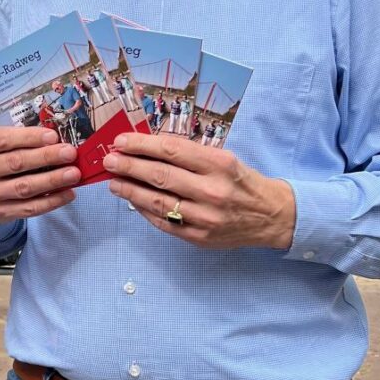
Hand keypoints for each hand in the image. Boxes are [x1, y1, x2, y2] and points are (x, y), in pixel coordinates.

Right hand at [0, 126, 81, 223]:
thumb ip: (20, 140)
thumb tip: (55, 139)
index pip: (3, 140)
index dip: (29, 137)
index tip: (53, 136)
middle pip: (15, 163)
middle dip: (46, 157)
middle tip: (69, 153)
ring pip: (24, 187)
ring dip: (52, 180)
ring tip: (73, 174)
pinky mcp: (0, 212)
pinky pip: (30, 208)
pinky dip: (52, 201)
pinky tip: (68, 193)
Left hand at [103, 133, 295, 249]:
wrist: (270, 216)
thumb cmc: (241, 182)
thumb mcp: (223, 158)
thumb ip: (188, 154)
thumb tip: (146, 149)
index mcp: (218, 164)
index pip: (171, 150)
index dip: (141, 145)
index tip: (121, 141)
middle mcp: (212, 190)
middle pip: (160, 175)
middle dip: (129, 166)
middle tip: (109, 161)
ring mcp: (205, 217)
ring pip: (158, 201)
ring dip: (130, 190)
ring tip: (114, 182)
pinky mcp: (199, 238)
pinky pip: (164, 222)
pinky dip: (145, 210)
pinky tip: (132, 201)